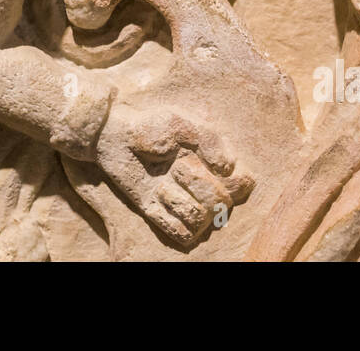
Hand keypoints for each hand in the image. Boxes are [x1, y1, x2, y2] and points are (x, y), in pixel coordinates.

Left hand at [94, 97, 253, 246]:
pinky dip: (167, 219)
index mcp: (215, 164)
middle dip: (198, 184)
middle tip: (176, 167)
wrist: (115, 141)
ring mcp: (185, 204)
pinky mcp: (164, 218)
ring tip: (161, 184)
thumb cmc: (149, 128)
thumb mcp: (180, 124)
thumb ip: (209, 141)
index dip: (232, 180)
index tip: (207, 162)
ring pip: (201, 221)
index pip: (244, 185)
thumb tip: (229, 169)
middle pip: (222, 205)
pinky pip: (181, 234)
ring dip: (178, 201)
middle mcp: (204, 187)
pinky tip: (154, 201)